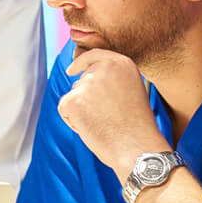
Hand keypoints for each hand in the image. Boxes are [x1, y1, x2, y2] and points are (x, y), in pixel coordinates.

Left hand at [59, 48, 168, 178]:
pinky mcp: (72, 100)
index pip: (94, 55)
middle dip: (86, 97)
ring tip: (103, 123)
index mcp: (122, 63)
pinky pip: (65, 109)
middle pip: (82, 79)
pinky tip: (91, 129)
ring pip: (74, 96)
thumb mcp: (131, 91)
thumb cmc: (136, 126)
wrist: (136, 147)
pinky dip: (73, 121)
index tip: (71, 70)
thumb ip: (112, 80)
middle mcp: (103, 68)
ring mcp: (86, 83)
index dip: (81, 63)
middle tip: (107, 116)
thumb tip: (86, 78)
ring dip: (81, 110)